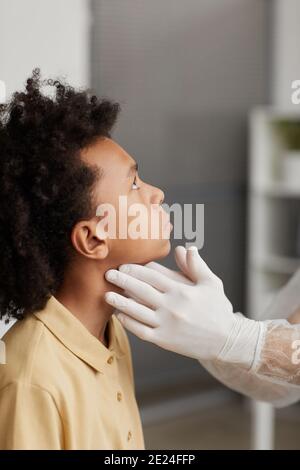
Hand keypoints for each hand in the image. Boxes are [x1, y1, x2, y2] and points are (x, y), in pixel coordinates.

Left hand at [104, 246, 237, 360]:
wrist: (226, 339)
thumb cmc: (218, 308)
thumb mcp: (211, 283)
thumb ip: (196, 265)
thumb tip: (184, 248)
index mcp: (182, 290)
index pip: (153, 276)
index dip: (136, 270)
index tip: (123, 265)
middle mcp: (172, 306)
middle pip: (141, 291)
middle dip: (123, 281)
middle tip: (108, 274)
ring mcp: (167, 324)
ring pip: (138, 311)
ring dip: (120, 302)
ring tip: (106, 294)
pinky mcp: (165, 340)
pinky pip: (142, 331)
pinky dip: (129, 323)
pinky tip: (120, 316)